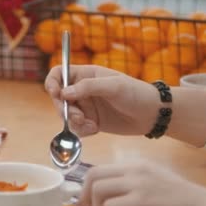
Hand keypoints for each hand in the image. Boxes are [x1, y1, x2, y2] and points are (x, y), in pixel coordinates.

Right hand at [44, 65, 160, 136]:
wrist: (152, 115)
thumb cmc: (136, 93)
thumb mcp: (113, 86)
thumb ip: (88, 87)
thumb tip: (64, 92)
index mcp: (85, 74)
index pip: (59, 74)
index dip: (52, 82)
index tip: (55, 94)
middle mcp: (82, 90)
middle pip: (59, 98)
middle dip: (64, 109)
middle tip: (77, 117)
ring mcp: (86, 107)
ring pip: (66, 116)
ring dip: (74, 122)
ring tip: (90, 125)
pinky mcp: (91, 122)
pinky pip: (76, 128)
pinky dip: (82, 131)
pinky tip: (95, 129)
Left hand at [80, 160, 205, 205]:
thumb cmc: (184, 203)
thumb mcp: (155, 182)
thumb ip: (132, 185)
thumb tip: (108, 198)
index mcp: (137, 164)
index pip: (100, 169)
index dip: (88, 188)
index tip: (88, 204)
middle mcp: (134, 169)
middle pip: (93, 176)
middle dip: (86, 198)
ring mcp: (136, 183)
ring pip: (97, 191)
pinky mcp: (139, 201)